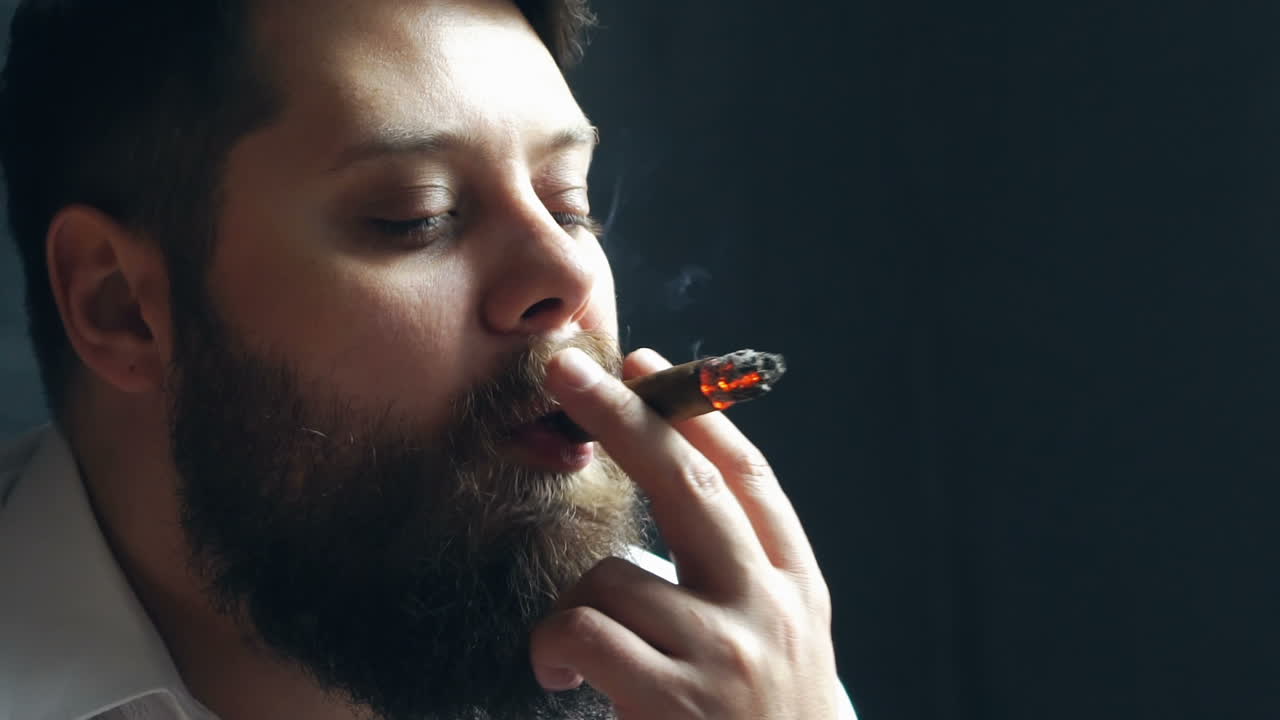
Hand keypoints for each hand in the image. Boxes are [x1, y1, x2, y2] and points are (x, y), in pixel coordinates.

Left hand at [530, 347, 842, 718]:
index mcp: (796, 586)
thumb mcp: (782, 641)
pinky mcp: (678, 702)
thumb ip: (741, 575)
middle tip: (570, 370)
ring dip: (579, 604)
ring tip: (580, 652)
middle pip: (686, 485)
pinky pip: (585, 631)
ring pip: (615, 575)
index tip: (646, 363)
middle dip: (624, 417)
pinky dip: (555, 645)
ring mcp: (726, 653)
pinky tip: (561, 673)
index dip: (694, 415)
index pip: (748, 479)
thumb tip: (669, 486)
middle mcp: (769, 607)